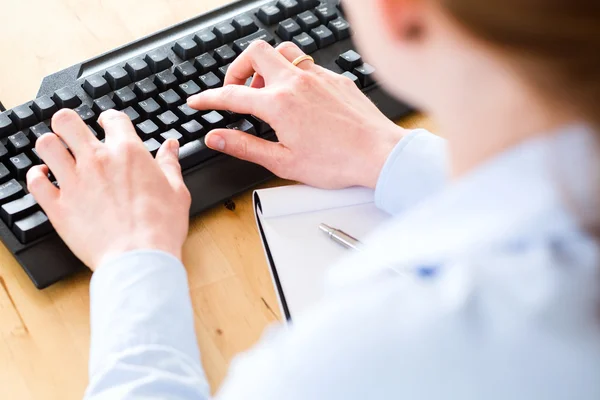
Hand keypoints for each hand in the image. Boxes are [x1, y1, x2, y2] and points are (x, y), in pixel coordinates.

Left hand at [26, 109, 190, 270]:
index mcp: (128, 152)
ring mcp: (73, 182)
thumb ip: (169, 164)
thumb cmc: (160, 227)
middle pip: (67, 121)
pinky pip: (35, 182)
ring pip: (46, 145)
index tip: (107, 123)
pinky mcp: (58, 206)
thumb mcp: (176, 190)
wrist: (139, 258)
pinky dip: (36, 176)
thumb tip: (170, 146)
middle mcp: (97, 160)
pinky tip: (44, 177)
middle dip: (68, 123)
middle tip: (73, 131)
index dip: (109, 118)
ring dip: (51, 145)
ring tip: (57, 152)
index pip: (112, 118)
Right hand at [187, 41, 405, 188]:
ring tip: (267, 91)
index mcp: (279, 104)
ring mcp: (318, 76)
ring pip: (284, 52)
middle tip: (236, 90)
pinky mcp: (336, 78)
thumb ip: (245, 146)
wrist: (378, 154)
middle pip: (255, 52)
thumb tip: (216, 138)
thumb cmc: (337, 162)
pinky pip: (308, 65)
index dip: (208, 98)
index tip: (197, 101)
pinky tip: (299, 98)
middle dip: (238, 68)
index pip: (231, 95)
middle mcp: (296, 82)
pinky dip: (294, 75)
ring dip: (268, 65)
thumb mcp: (283, 162)